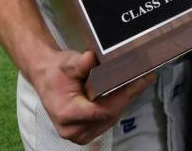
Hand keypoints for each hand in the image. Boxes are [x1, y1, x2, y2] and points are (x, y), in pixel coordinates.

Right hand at [34, 48, 155, 144]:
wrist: (46, 77)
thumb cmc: (56, 71)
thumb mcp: (67, 62)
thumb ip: (80, 62)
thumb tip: (92, 57)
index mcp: (67, 113)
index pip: (102, 109)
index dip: (123, 96)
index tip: (138, 81)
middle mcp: (72, 128)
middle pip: (110, 115)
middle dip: (129, 96)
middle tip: (145, 78)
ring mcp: (78, 133)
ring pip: (110, 119)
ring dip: (125, 101)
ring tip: (140, 82)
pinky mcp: (84, 132)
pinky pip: (106, 120)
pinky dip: (117, 105)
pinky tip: (127, 91)